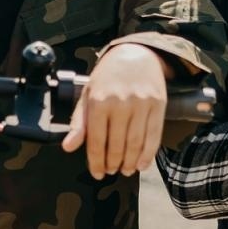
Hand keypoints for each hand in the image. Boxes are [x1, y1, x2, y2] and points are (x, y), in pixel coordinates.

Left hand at [61, 43, 169, 177]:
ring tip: (126, 170)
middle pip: (117, 145)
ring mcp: (141, 104)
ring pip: (136, 143)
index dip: (96, 162)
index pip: (96, 141)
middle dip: (113, 163)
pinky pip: (154, 135)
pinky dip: (148, 154)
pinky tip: (142, 164)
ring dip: (130, 162)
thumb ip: (79, 123)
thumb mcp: (87, 95)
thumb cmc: (108, 78)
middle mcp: (120, 102)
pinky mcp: (158, 105)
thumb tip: (68, 147)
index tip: (97, 173)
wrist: (135, 55)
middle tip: (112, 171)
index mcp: (99, 101)